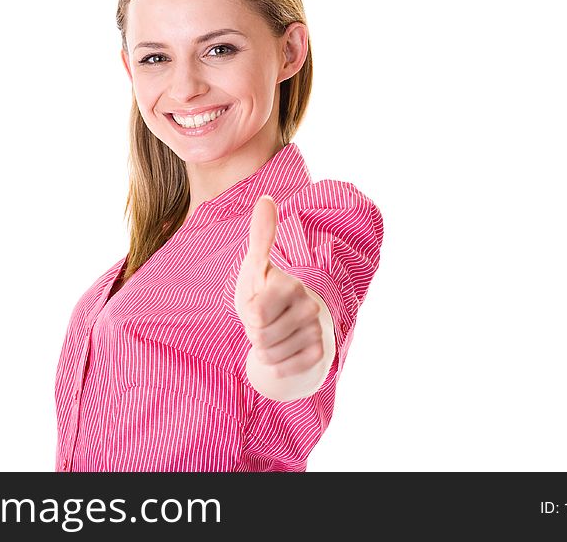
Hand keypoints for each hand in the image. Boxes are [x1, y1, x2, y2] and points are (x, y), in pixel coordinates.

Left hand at [234, 195, 331, 398]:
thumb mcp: (256, 264)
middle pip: (260, 337)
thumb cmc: (265, 288)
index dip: (246, 313)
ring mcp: (317, 330)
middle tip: (263, 320)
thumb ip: (261, 234)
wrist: (288, 317)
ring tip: (271, 332)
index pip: (254, 315)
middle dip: (253, 333)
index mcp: (290, 285)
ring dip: (263, 349)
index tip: (255, 301)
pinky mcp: (319, 352)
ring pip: (270, 356)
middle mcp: (309, 306)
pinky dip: (277, 364)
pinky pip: (286, 368)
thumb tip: (266, 198)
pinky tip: (283, 349)